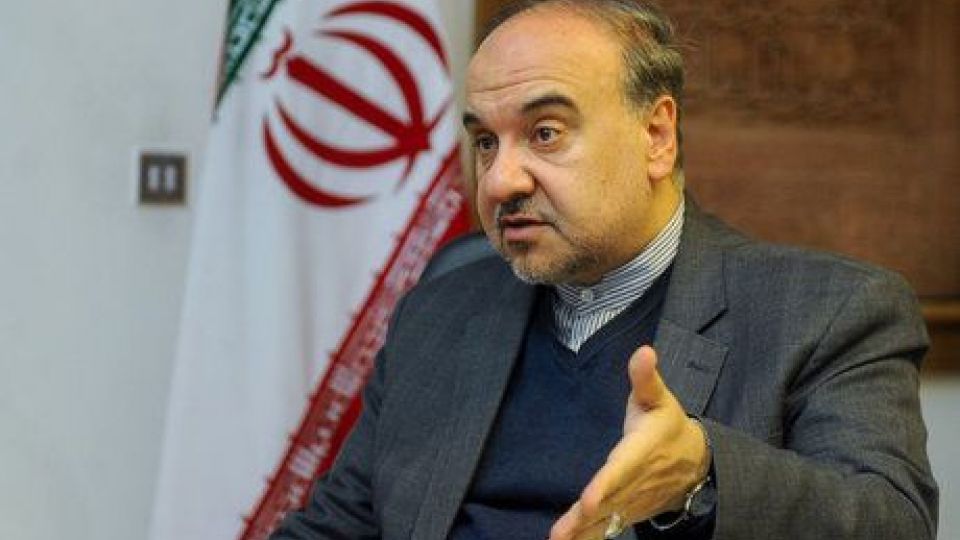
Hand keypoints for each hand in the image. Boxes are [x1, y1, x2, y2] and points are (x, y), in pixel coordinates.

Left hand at [548, 345, 709, 539]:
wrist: (695, 462)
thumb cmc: (667, 425)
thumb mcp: (659, 398)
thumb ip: (645, 378)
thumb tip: (644, 350)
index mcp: (642, 450)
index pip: (621, 469)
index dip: (605, 485)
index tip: (589, 500)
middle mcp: (636, 480)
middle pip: (609, 501)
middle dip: (586, 517)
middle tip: (562, 532)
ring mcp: (632, 500)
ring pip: (606, 519)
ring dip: (582, 532)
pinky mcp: (627, 511)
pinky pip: (607, 527)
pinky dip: (588, 537)